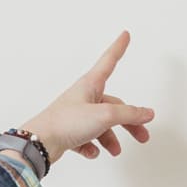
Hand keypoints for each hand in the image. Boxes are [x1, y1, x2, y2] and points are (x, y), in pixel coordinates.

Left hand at [21, 31, 154, 163]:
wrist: (40, 142)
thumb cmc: (67, 122)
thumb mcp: (105, 115)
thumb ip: (129, 114)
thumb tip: (146, 113)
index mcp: (90, 85)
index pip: (109, 61)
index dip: (119, 47)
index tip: (124, 35)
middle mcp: (84, 97)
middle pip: (114, 106)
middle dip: (129, 122)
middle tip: (142, 135)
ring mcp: (76, 115)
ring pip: (101, 125)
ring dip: (110, 139)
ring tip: (115, 151)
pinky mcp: (69, 131)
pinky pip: (87, 138)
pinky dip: (92, 147)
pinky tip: (92, 152)